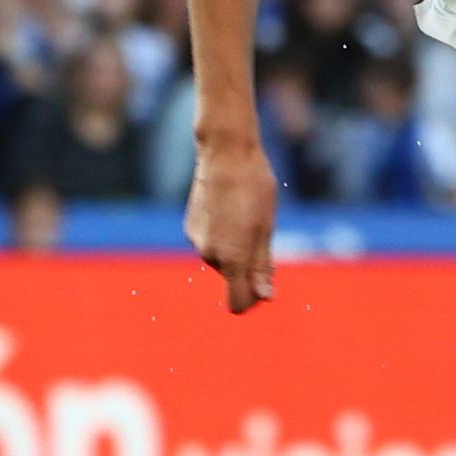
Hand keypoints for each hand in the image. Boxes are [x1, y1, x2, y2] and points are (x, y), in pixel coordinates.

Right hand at [189, 141, 279, 312]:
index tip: (265, 285)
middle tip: (262, 234)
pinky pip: (210, 243)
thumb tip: (265, 296)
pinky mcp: (189, 227)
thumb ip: (263, 265)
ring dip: (235, 249)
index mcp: (232, 258)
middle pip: (232, 279)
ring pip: (221, 260)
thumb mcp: (266, 228)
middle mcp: (209, 255)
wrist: (225, 153)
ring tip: (246, 216)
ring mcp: (196, 241)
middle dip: (247, 268)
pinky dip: (222, 236)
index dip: (252, 300)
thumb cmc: (255, 188)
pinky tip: (229, 210)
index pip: (237, 302)